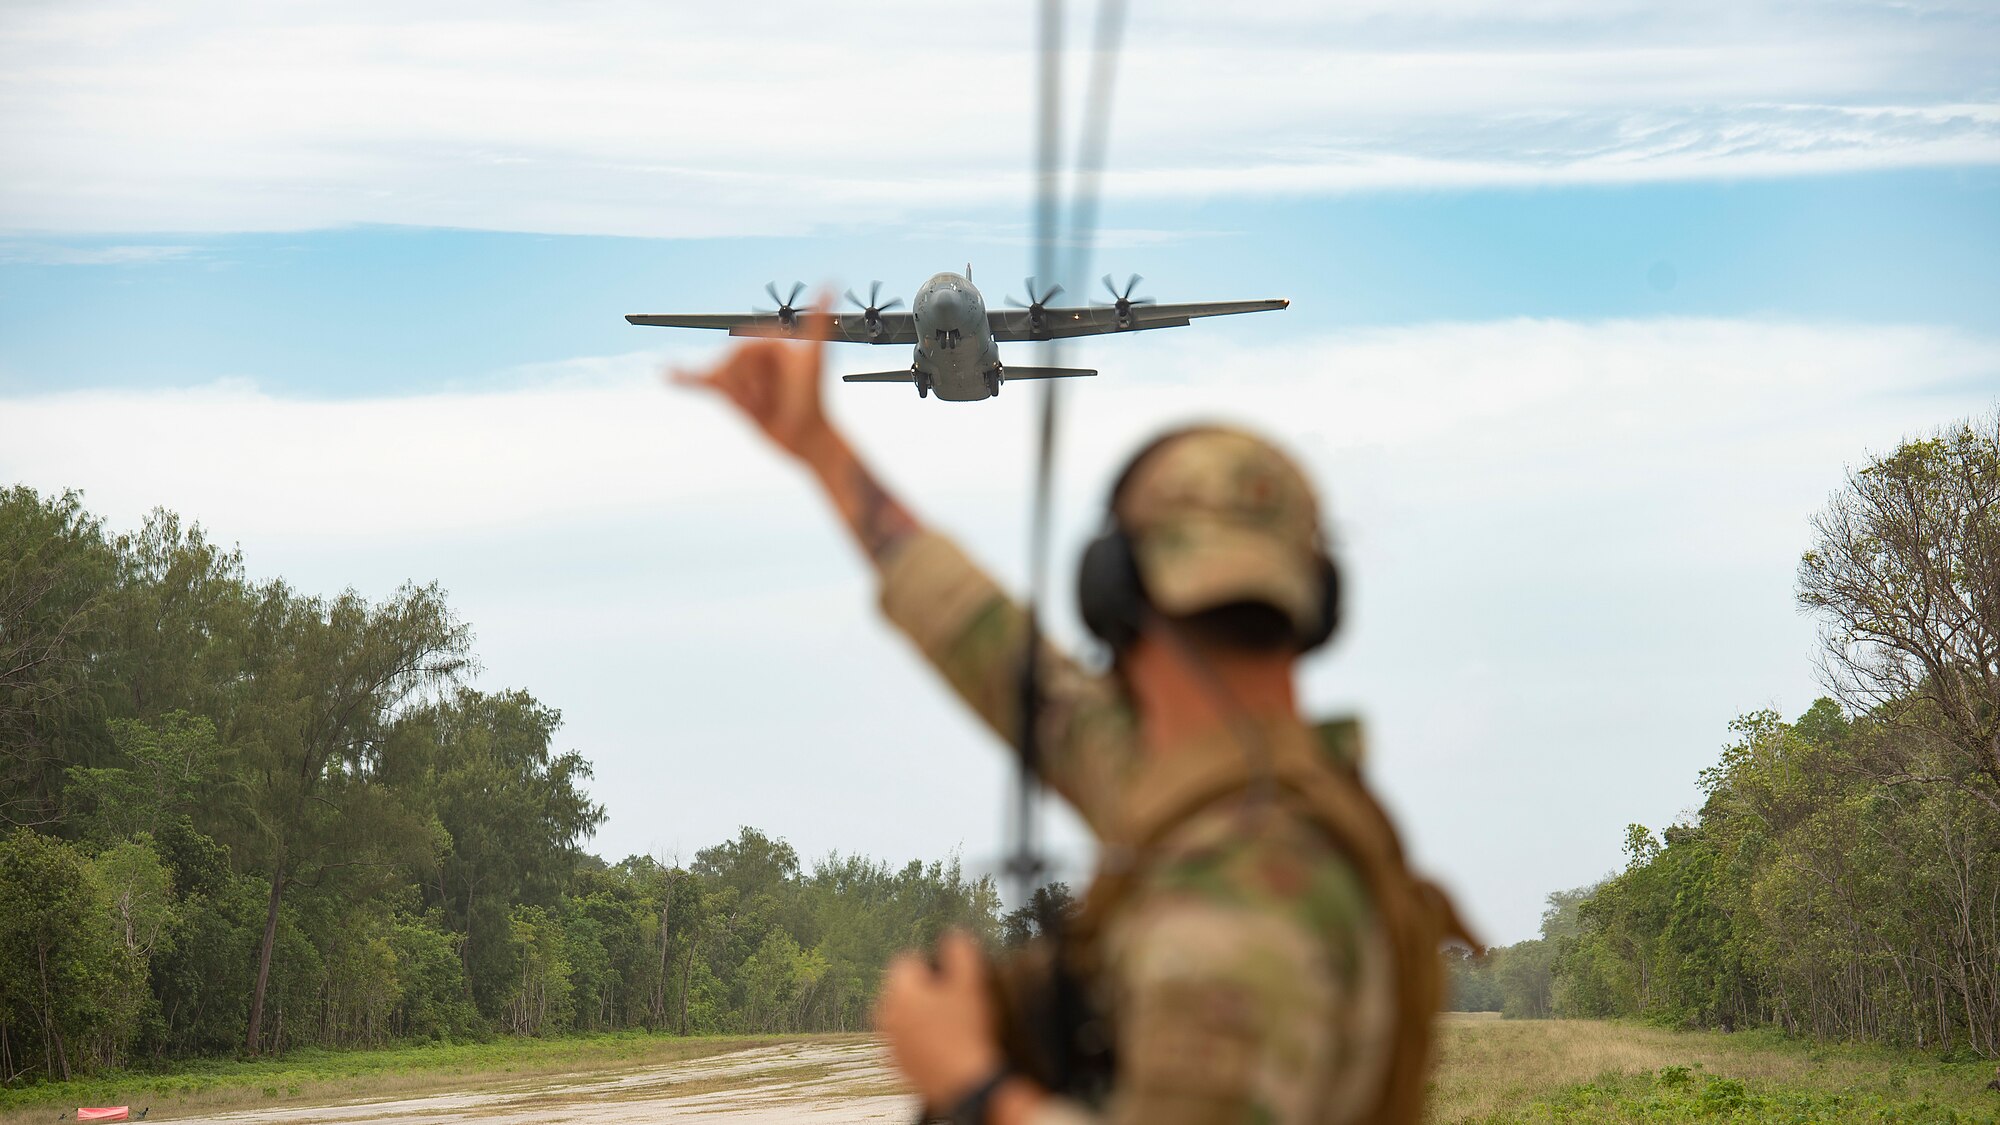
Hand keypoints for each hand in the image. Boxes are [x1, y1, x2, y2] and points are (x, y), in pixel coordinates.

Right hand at [670, 298, 834, 462]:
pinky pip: (700, 382)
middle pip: (728, 362)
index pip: (744, 349)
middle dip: (746, 386)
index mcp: (769, 342)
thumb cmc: (814, 399)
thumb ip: (816, 323)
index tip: (779, 388)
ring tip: (762, 408)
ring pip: (716, 377)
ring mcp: (740, 375)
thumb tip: (831, 280)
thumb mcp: (813, 358)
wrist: (807, 438)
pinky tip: (666, 375)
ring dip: (737, 396)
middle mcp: (753, 356)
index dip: (756, 372)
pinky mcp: (729, 394)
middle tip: (771, 402)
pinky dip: (682, 378)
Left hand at [874, 930, 1003, 1109]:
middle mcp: (886, 1014)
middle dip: (921, 987)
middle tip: (949, 999)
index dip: (931, 963)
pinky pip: (905, 1039)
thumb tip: (953, 933)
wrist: (964, 1083)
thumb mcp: (971, 982)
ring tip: (945, 1022)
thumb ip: (960, 949)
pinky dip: (917, 1037)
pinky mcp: (896, 1063)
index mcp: (899, 990)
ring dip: (918, 1013)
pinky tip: (940, 1043)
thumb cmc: (967, 1031)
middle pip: (901, 987)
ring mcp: (888, 1041)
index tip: (950, 976)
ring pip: (901, 1014)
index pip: (906, 959)